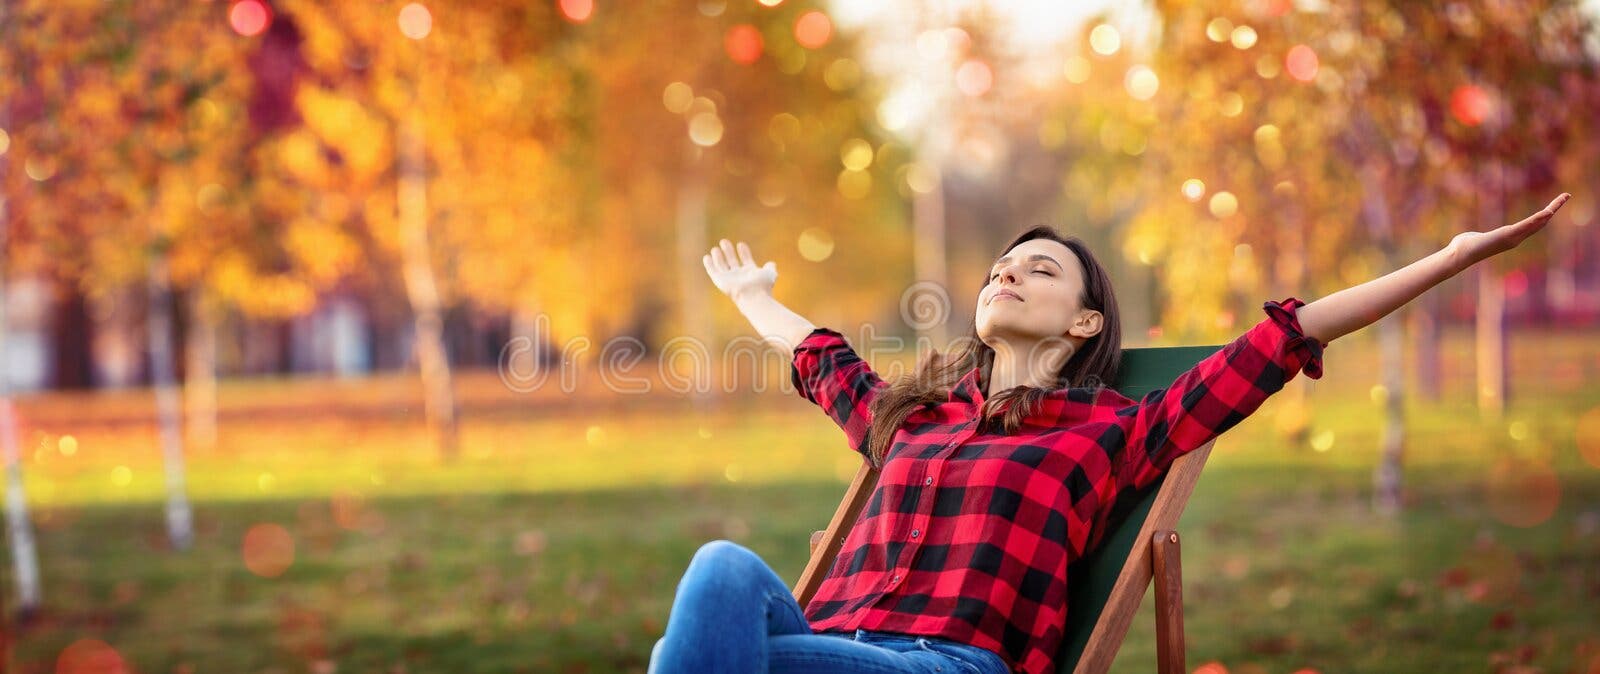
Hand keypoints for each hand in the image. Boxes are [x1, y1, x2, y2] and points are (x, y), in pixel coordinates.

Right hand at [703, 239, 776, 301]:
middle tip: (724, 241)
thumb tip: (772, 264)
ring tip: (715, 248)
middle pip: (732, 262)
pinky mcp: (720, 281)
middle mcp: (739, 276)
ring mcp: (729, 279)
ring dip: (718, 257)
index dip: (744, 252)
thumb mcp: (769, 274)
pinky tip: (706, 257)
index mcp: (750, 273)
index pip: (746, 260)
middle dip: (728, 252)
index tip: (741, 244)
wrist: (753, 296)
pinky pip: (713, 272)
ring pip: (721, 266)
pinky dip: (709, 265)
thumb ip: (770, 268)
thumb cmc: (762, 286)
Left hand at [1449, 192, 1571, 267]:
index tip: (1554, 206)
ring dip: (1552, 209)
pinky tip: (1547, 212)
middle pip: (1541, 221)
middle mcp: (1516, 238)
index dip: (1545, 215)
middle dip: (1555, 207)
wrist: (1460, 255)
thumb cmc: (1464, 248)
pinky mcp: (1507, 235)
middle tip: (1567, 195)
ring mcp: (1513, 237)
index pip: (1533, 224)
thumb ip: (1477, 237)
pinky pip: (1526, 225)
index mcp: (1511, 237)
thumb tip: (1467, 238)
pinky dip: (1537, 219)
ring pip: (1538, 221)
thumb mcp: (1476, 238)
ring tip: (1564, 197)